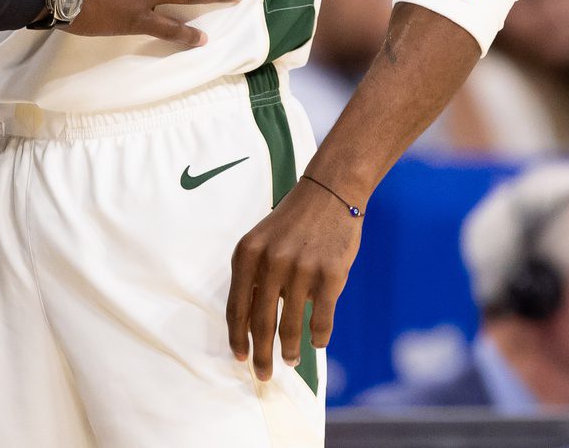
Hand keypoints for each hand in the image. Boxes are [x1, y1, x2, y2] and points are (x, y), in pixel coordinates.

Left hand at [227, 175, 361, 379]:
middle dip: (261, 355)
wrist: (329, 193)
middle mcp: (271, 262)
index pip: (237, 307)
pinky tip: (316, 343)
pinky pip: (321, 318)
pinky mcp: (331, 274)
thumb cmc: (292, 223)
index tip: (239, 358)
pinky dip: (318, 336)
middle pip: (261, 322)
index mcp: (247, 254)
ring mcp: (302, 269)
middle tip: (263, 375)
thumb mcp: (262, 242)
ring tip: (290, 361)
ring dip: (290, 350)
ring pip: (292, 325)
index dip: (237, 337)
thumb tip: (251, 325)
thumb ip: (254, 278)